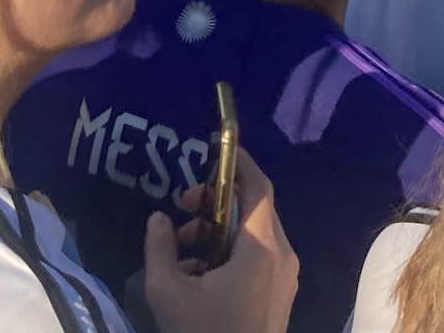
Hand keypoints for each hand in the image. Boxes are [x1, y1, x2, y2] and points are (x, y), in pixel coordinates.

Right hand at [143, 149, 297, 332]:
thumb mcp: (169, 292)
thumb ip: (159, 246)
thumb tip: (159, 219)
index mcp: (261, 247)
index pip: (257, 185)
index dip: (237, 160)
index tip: (210, 147)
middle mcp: (282, 255)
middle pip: (253, 206)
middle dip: (214, 199)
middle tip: (181, 207)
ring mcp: (284, 278)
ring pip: (252, 233)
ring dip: (217, 229)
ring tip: (181, 248)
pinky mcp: (280, 296)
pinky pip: (257, 257)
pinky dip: (229, 251)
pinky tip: (197, 273)